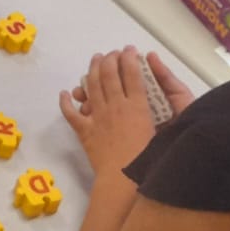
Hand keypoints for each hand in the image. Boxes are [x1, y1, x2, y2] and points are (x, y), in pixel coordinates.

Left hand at [59, 48, 191, 174]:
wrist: (122, 180)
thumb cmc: (146, 162)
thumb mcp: (160, 136)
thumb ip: (159, 119)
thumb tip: (163, 109)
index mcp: (136, 107)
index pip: (132, 75)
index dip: (130, 59)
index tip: (130, 50)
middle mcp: (116, 106)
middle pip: (110, 74)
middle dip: (111, 59)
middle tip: (112, 53)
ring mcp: (98, 116)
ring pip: (92, 86)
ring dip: (93, 69)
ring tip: (96, 60)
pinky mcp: (84, 130)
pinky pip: (71, 113)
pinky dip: (66, 102)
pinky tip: (66, 93)